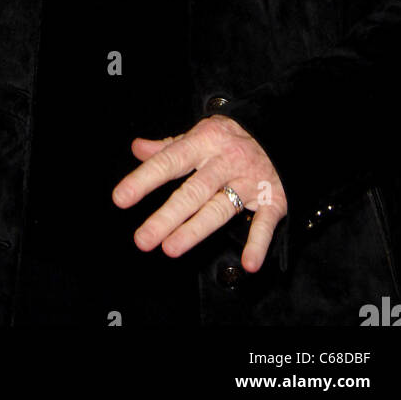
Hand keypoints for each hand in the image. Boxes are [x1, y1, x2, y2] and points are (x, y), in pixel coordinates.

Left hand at [111, 115, 287, 271]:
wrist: (279, 134)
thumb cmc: (230, 139)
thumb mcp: (199, 134)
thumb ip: (168, 147)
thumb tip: (137, 148)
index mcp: (204, 142)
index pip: (169, 161)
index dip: (144, 180)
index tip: (121, 198)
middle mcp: (225, 161)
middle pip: (192, 191)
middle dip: (166, 216)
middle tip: (143, 239)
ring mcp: (249, 181)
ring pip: (219, 209)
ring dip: (196, 230)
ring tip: (170, 249)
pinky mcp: (273, 199)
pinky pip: (265, 223)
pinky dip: (258, 244)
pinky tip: (247, 264)